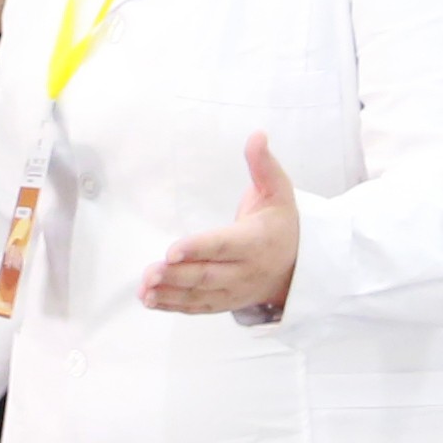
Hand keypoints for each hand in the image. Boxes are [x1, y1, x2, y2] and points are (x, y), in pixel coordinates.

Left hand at [141, 133, 299, 315]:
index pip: (225, 245)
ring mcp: (235, 290)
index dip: (198, 248)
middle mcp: (245, 270)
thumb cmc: (282, 223)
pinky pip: (198, 307)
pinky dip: (174, 305)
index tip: (172, 250)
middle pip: (208, 275)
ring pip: (200, 294)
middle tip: (150, 272)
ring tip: (144, 289)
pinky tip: (150, 300)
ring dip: (170, 293)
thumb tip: (257, 135)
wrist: (299, 266)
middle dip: (177, 274)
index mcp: (256, 241)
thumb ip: (263, 165)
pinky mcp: (225, 302)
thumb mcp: (279, 190)